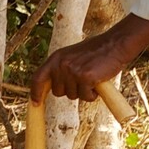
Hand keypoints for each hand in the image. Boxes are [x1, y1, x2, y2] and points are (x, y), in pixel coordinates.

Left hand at [30, 14, 148, 102]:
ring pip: (73, 96)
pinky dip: (93, 95)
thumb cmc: (95, 53)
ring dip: (84, 92)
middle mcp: (60, 64)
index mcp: (55, 58)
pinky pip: (86, 97)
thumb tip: (53, 89)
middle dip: (71, 91)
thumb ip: (61, 69)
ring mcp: (72, 71)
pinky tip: (98, 82)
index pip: (38, 78)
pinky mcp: (85, 77)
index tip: (34, 103)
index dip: (35, 92)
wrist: (114, 45)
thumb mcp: (72, 57)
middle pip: (58, 92)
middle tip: (83, 79)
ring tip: (92, 78)